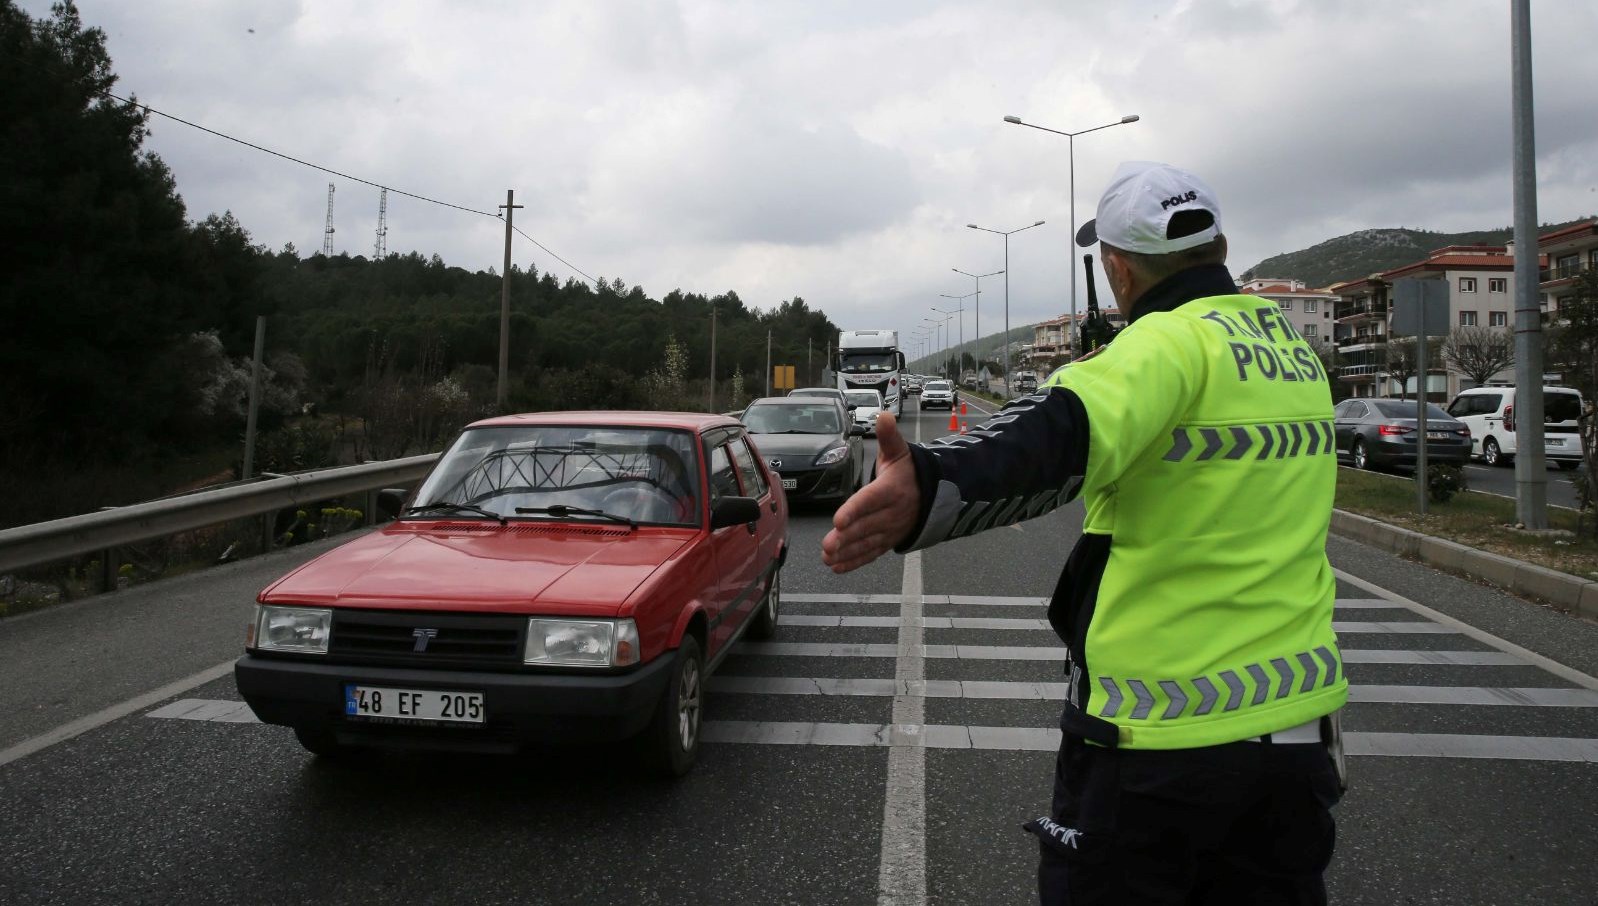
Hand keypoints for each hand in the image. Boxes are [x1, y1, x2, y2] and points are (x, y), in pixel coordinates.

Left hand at [821, 412, 919, 572]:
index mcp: (892, 489)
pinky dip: (855, 562)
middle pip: (866, 526)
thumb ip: (889, 436)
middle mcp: (892, 513)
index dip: (855, 510)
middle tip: (827, 545)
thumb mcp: (899, 452)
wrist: (934, 495)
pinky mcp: (888, 541)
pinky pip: (871, 553)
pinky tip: (837, 566)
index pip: (871, 500)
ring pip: (867, 543)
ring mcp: (890, 529)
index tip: (838, 520)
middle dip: (846, 537)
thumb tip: (884, 416)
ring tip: (828, 557)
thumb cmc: (909, 472)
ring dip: (847, 552)